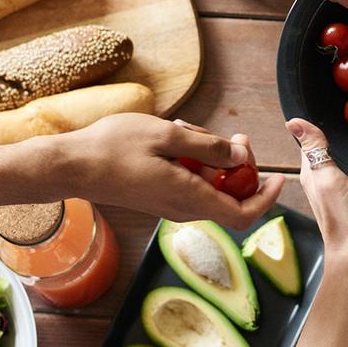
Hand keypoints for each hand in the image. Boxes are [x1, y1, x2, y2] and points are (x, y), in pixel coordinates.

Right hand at [47, 113, 282, 227]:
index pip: (243, 215)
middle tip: (234, 138)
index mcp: (190, 198)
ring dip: (212, 160)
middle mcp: (184, 209)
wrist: (71, 166)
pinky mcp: (160, 197)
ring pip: (210, 186)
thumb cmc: (113, 148)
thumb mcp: (167, 136)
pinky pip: (190, 182)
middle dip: (240, 168)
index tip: (277, 178)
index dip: (266, 200)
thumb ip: (208, 147)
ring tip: (190, 131)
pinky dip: (193, 162)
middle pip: (230, 197)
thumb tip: (240, 157)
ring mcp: (171, 205)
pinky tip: (177, 139)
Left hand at [286, 118, 347, 276]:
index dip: (318, 123)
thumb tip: (294, 122)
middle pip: (336, 148)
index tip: (332, 103)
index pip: (311, 140)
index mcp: (312, 171)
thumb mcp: (326, 177)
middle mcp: (327, 178)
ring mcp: (347, 187)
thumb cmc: (342, 218)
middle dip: (345, 133)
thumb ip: (314, 149)